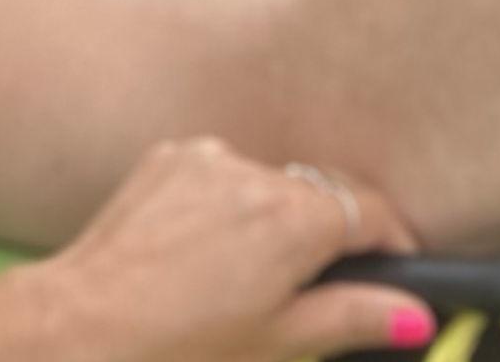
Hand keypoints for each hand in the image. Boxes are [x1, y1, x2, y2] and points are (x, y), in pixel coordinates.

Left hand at [42, 137, 430, 361]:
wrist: (84, 320)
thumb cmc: (182, 344)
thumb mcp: (280, 341)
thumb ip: (353, 317)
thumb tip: (415, 313)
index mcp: (290, 217)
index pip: (369, 210)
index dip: (392, 241)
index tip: (399, 269)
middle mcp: (251, 171)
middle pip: (319, 193)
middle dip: (331, 235)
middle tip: (321, 288)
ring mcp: (205, 157)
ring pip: (269, 183)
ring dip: (275, 218)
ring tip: (250, 278)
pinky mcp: (169, 156)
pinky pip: (220, 174)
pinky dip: (229, 205)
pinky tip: (208, 253)